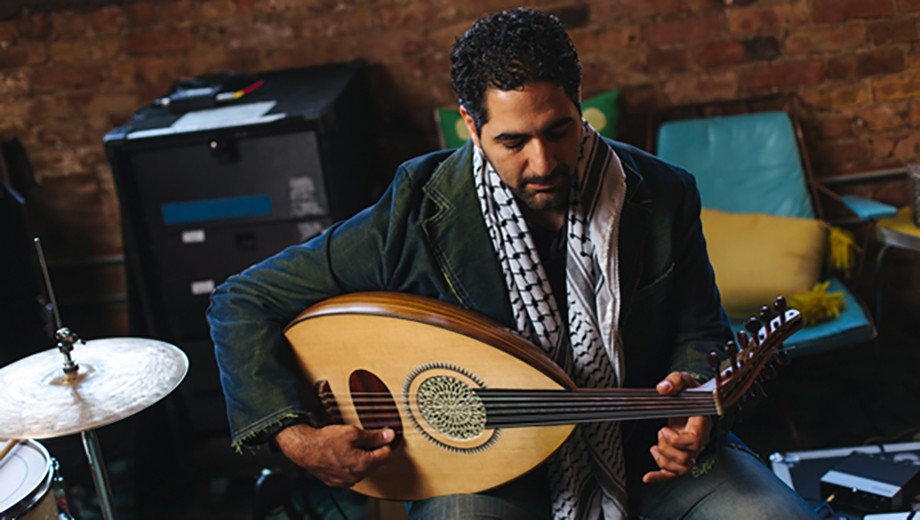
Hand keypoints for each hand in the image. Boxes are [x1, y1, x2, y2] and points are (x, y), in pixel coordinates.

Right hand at [275, 423, 394, 487]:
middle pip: (376, 463)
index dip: (386, 443)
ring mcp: (347, 481)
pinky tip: (344, 455)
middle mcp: (357, 476)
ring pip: (364, 469)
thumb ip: (373, 436)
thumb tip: (389, 435)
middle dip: (374, 451)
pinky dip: (352, 464)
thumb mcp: (353, 433)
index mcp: (363, 464)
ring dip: (363, 458)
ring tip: (352, 446)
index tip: (383, 436)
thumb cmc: (326, 440)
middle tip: (365, 438)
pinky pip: (351, 474)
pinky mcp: (337, 482)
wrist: (305, 449)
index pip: (386, 455)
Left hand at [642, 371, 711, 483]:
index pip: (695, 441)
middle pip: (686, 457)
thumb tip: (663, 389)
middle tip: (660, 432)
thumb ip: (674, 381)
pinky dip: (659, 477)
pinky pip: (673, 473)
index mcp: (701, 423)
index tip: (664, 429)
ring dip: (663, 459)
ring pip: (681, 468)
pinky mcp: (682, 456)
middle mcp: (699, 440)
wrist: (693, 400)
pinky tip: (647, 477)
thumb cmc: (690, 392)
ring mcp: (691, 450)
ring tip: (656, 445)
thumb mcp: (683, 380)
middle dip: (666, 448)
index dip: (677, 441)